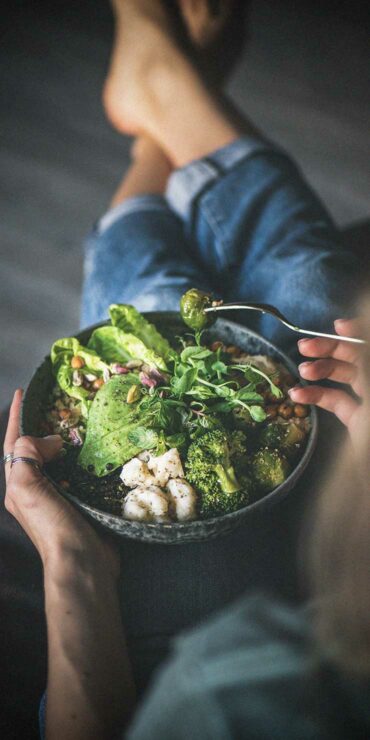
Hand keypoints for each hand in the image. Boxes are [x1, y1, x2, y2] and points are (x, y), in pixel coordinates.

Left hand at [3, 389, 118, 576]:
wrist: (81, 563)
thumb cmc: (52, 527)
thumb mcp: (28, 487)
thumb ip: (28, 456)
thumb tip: (52, 439)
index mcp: (18, 485)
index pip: (14, 443)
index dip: (17, 417)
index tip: (23, 392)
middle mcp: (34, 490)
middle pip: (33, 450)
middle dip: (39, 427)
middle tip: (55, 407)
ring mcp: (58, 497)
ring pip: (56, 461)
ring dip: (63, 442)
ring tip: (75, 424)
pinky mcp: (81, 503)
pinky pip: (78, 473)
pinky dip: (82, 459)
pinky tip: (94, 453)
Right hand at [288, 318, 364, 442]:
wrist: (367, 482)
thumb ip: (363, 360)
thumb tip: (350, 328)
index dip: (357, 330)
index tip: (336, 326)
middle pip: (358, 356)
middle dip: (331, 349)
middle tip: (305, 346)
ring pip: (346, 376)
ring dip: (321, 371)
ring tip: (301, 370)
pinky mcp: (359, 420)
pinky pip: (337, 400)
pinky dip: (317, 396)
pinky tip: (298, 394)